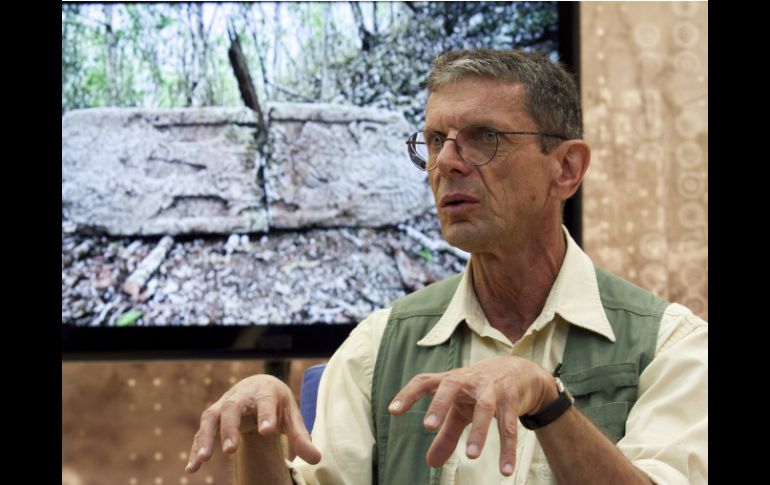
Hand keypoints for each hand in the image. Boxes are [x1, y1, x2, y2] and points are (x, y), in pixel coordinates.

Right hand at [185, 374, 321, 473]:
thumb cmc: (277, 404)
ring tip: (204, 459)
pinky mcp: (213, 416)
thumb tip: (317, 459)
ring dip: (205, 438)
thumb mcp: (291, 416)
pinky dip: (195, 447)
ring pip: (211, 418)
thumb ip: (301, 437)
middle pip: (233, 408)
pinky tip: (192, 468)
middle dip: (230, 428)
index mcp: (265, 393)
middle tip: (231, 450)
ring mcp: (224, 405)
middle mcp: (241, 396)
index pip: (265, 402)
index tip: (267, 431)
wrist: (258, 386)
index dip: (266, 415)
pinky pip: (201, 432)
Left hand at [388, 356, 554, 475]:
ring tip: (471, 456)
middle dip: (440, 404)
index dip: (408, 394)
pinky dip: (508, 449)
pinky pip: (509, 426)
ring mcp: (492, 389)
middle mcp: (469, 381)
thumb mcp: (461, 409)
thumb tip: (430, 462)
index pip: (425, 382)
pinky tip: (505, 470)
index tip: (392, 411)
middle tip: (428, 426)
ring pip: (485, 408)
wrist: (520, 371)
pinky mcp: (511, 401)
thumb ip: (446, 434)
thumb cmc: (480, 390)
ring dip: (479, 432)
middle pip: (451, 385)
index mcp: (451, 381)